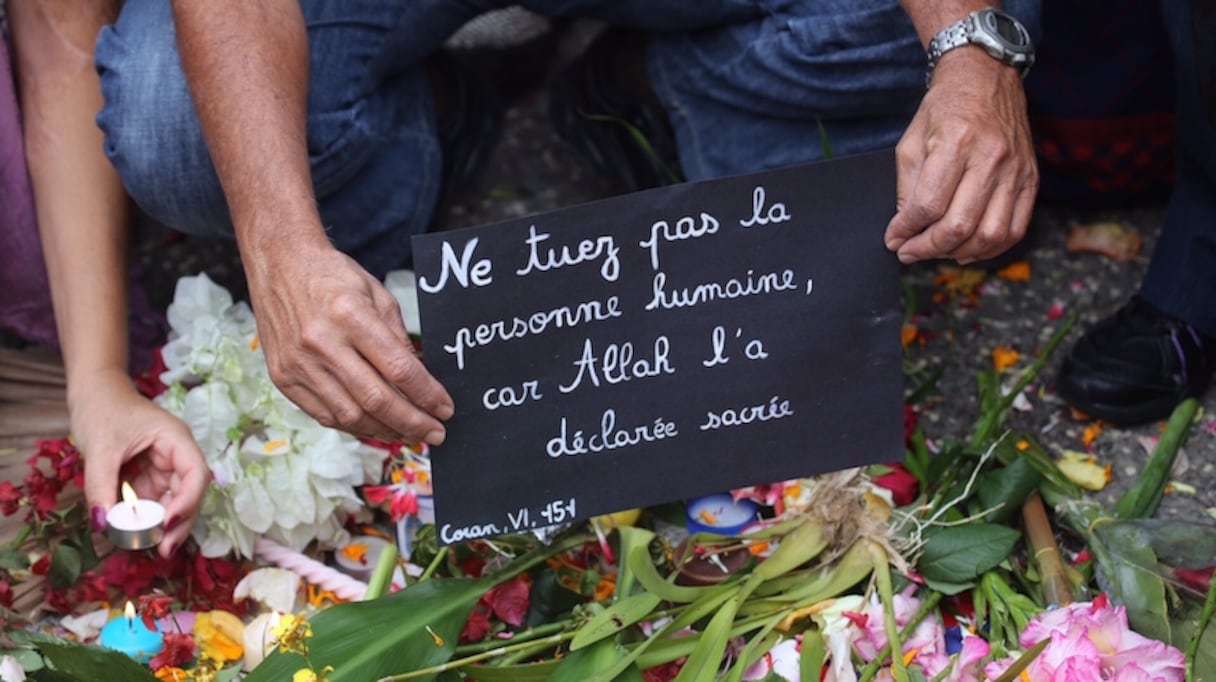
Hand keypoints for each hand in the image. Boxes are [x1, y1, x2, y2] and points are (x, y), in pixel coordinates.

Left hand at [74, 372, 211, 559]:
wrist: (92, 394)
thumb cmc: (102, 410)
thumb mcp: (99, 448)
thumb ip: (100, 486)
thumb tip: (102, 524)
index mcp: (176, 440)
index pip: (195, 474)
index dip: (188, 501)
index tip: (167, 524)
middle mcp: (176, 456)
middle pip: (188, 494)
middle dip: (178, 523)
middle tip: (163, 551)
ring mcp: (163, 468)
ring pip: (171, 503)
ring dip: (160, 525)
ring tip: (145, 546)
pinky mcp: (148, 477)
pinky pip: (151, 502)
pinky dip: (143, 519)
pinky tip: (134, 534)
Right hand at [245, 242, 453, 443]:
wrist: (279, 264)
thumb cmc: (332, 276)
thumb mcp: (377, 295)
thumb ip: (398, 339)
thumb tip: (421, 382)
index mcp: (349, 314)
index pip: (399, 368)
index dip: (427, 395)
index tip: (446, 409)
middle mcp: (321, 342)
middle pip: (376, 399)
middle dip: (412, 422)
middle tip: (436, 433)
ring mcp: (298, 364)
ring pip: (351, 415)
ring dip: (386, 431)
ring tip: (408, 433)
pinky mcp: (283, 378)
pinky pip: (325, 415)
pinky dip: (355, 426)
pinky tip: (375, 426)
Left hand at [884, 49, 1038, 263]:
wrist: (986, 78)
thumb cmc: (944, 108)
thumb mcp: (912, 141)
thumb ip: (907, 188)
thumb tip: (902, 231)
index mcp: (956, 142)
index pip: (929, 204)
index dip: (907, 230)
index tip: (894, 239)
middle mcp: (991, 158)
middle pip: (959, 225)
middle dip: (927, 248)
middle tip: (908, 251)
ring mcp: (1016, 171)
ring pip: (990, 234)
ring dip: (958, 252)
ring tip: (937, 251)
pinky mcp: (1030, 180)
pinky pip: (1015, 229)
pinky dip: (990, 248)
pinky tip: (966, 248)